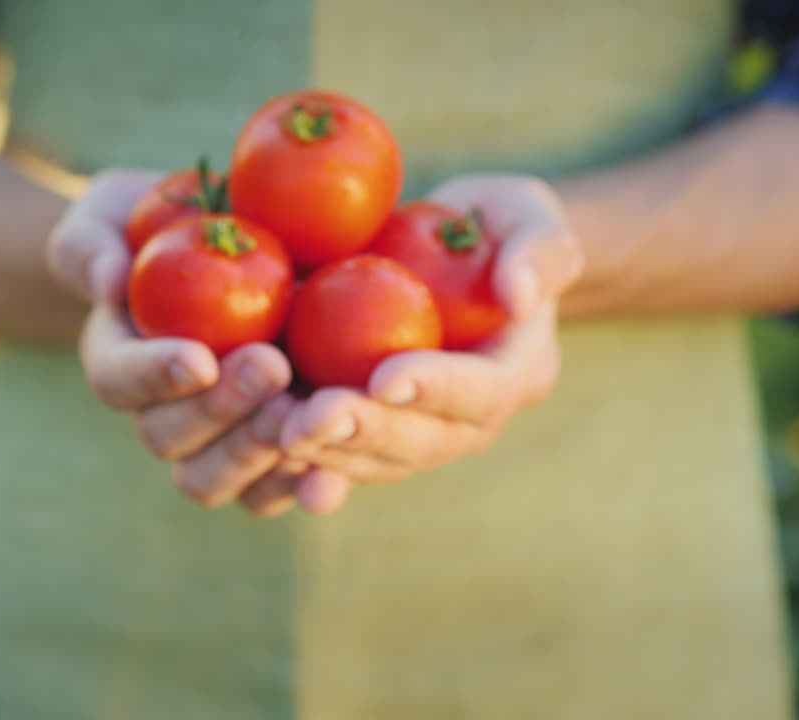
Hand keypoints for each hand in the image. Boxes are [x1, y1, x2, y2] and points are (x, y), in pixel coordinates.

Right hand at [46, 170, 303, 512]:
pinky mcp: (268, 456)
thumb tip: (109, 282)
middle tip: (271, 367)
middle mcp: (162, 412)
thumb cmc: (168, 220)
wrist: (243, 244)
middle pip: (169, 438)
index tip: (200, 358)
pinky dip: (300, 486)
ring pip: (214, 479)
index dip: (154, 376)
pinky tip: (331, 468)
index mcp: (122, 360)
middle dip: (218, 410)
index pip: (117, 378)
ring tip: (304, 411)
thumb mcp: (116, 210)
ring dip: (256, 452)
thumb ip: (93, 240)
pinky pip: (272, 493)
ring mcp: (214, 442)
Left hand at [240, 175, 583, 515]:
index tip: (386, 374)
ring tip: (276, 432)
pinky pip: (336, 455)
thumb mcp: (528, 214)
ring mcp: (415, 432)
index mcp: (517, 372)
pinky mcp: (367, 427)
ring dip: (325, 453)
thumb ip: (539, 249)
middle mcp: (467, 419)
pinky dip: (300, 459)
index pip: (482, 392)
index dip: (436, 389)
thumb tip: (520, 294)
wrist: (451, 250)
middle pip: (422, 443)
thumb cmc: (495, 221)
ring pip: (374, 460)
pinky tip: (259, 447)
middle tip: (314, 419)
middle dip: (366, 433)